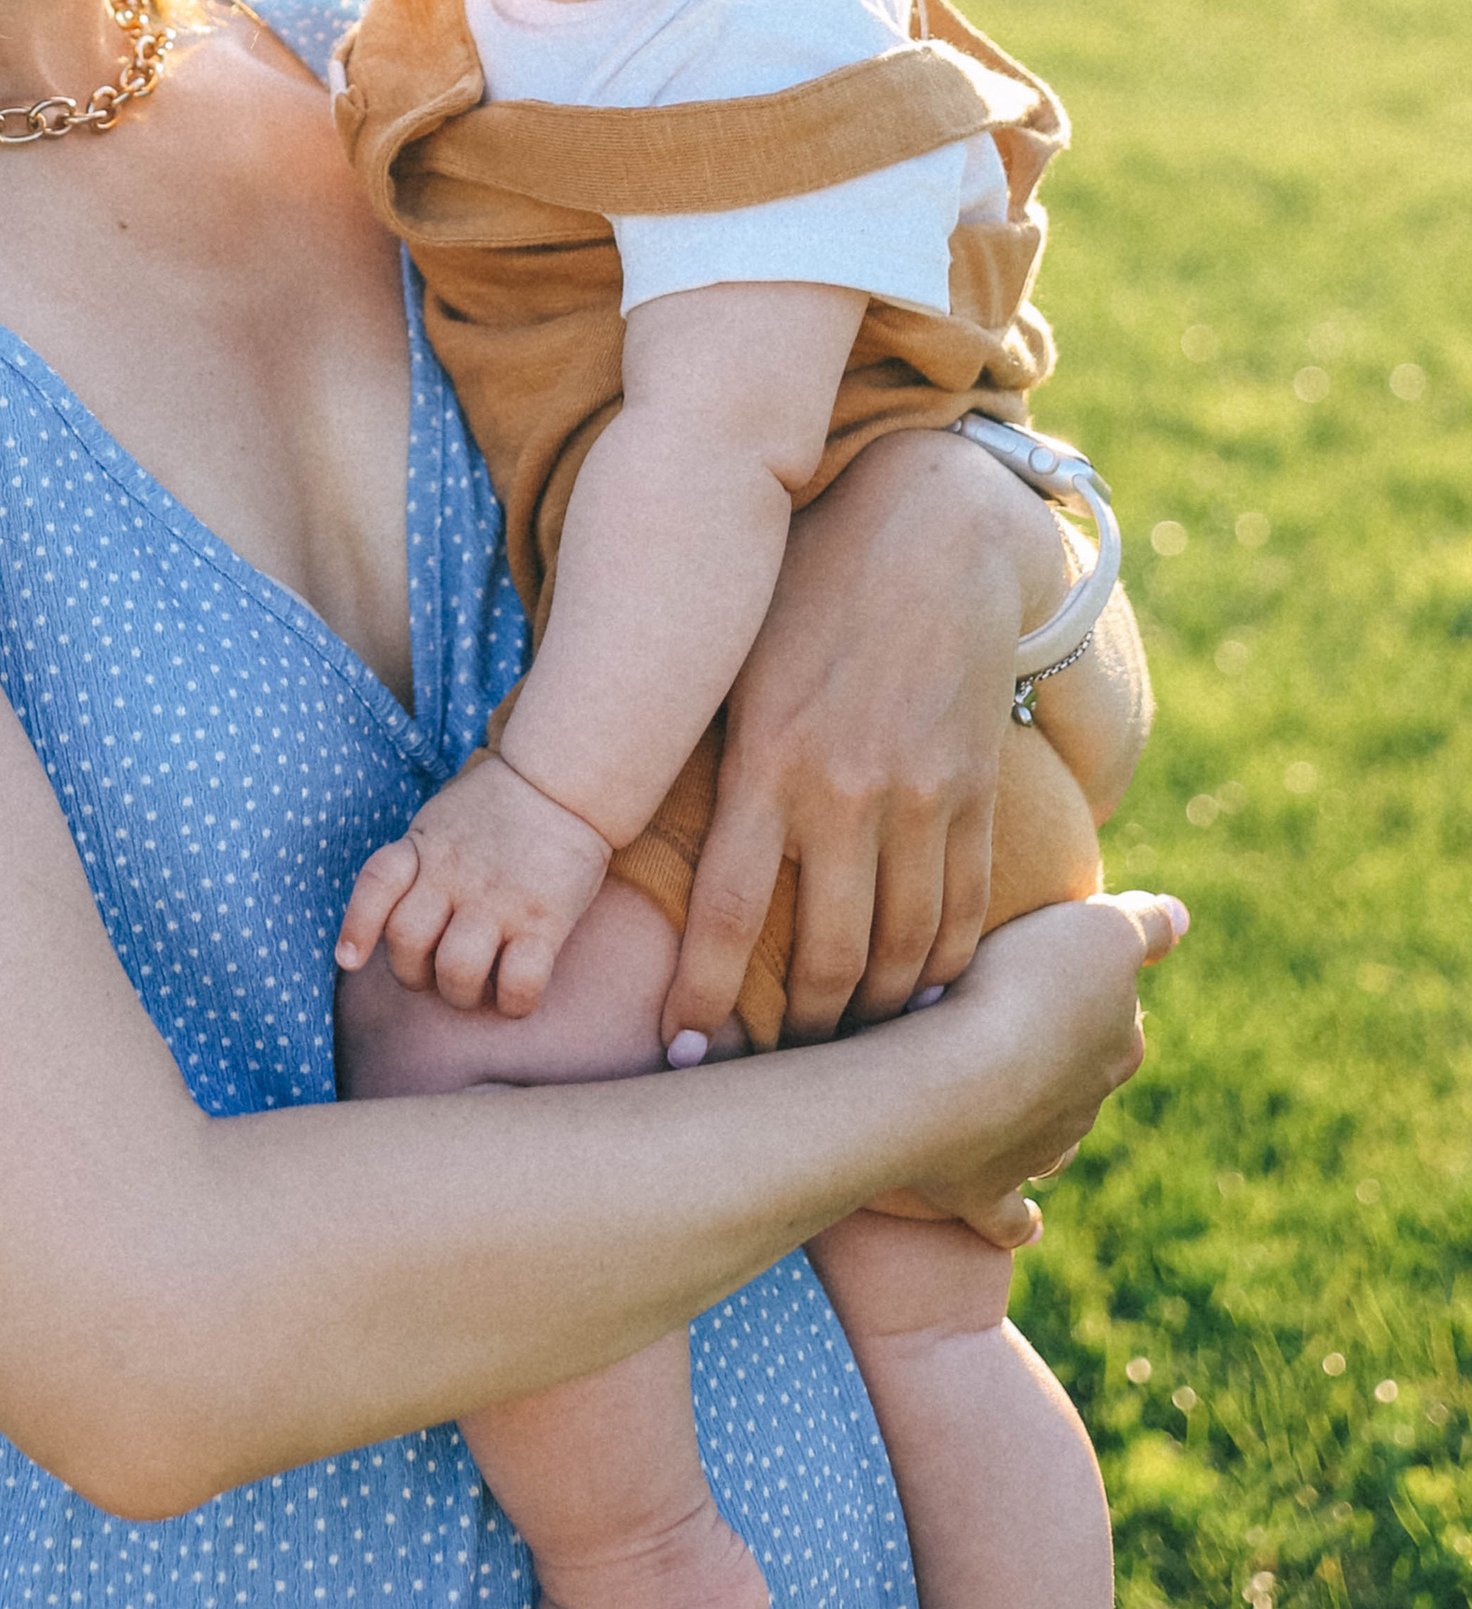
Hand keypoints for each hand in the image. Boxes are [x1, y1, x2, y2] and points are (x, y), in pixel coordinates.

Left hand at [335, 755, 615, 1016]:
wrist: (563, 781)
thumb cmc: (496, 811)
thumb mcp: (440, 822)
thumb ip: (415, 863)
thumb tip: (391, 919)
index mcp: (424, 847)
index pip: (376, 882)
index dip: (357, 925)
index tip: (348, 959)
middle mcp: (454, 874)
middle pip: (407, 943)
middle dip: (414, 976)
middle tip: (437, 974)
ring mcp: (498, 898)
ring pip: (456, 972)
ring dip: (460, 995)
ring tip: (477, 988)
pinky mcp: (543, 920)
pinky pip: (519, 983)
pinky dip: (512, 1003)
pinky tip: (515, 995)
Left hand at [662, 427, 1068, 1048]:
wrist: (930, 532)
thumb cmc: (804, 590)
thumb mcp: (736, 666)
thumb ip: (704, 756)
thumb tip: (631, 829)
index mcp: (767, 763)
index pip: (723, 915)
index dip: (701, 998)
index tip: (682, 1052)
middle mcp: (847, 795)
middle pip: (821, 962)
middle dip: (796, 1036)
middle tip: (771, 1076)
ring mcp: (923, 802)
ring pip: (899, 956)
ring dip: (870, 1020)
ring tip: (841, 1058)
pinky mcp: (977, 798)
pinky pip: (964, 915)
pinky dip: (942, 974)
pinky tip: (917, 1005)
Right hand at [887, 888, 1187, 1247]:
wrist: (955, 1081)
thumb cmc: (1023, 990)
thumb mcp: (1097, 930)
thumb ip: (1143, 924)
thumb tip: (1181, 917)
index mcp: (1117, 1047)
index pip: (1117, 1014)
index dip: (1087, 986)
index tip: (1049, 964)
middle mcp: (1088, 1106)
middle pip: (1082, 1075)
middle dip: (1062, 1056)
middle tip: (1014, 1020)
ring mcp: (1038, 1154)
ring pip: (1053, 1139)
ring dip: (1036, 1121)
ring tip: (1000, 1096)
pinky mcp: (985, 1194)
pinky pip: (1010, 1216)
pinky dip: (1019, 1220)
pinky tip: (1028, 1224)